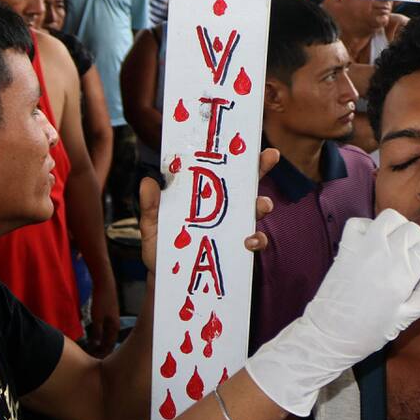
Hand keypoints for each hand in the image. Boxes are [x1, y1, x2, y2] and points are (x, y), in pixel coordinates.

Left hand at [87, 274, 120, 354]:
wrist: (104, 283)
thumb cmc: (102, 299)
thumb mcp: (97, 317)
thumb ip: (96, 332)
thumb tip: (95, 345)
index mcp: (114, 327)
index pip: (109, 345)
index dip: (102, 353)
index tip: (93, 359)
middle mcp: (115, 324)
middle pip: (109, 341)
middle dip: (101, 349)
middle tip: (91, 356)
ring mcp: (112, 319)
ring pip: (107, 335)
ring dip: (100, 342)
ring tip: (91, 348)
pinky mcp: (108, 314)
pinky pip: (105, 329)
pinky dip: (99, 334)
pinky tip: (93, 335)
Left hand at [137, 148, 279, 273]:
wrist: (166, 280)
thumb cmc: (162, 247)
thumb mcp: (152, 226)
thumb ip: (151, 206)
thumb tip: (148, 182)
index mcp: (206, 196)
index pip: (224, 171)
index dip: (238, 155)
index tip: (248, 139)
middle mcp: (225, 209)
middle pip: (249, 183)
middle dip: (262, 167)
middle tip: (271, 155)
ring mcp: (234, 229)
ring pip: (256, 210)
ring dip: (262, 204)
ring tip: (261, 205)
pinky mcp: (239, 251)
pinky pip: (255, 242)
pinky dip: (256, 239)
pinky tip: (248, 241)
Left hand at [245, 209, 419, 415]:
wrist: (329, 335)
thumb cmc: (368, 331)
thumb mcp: (406, 319)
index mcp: (402, 274)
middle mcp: (384, 255)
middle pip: (413, 231)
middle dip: (419, 243)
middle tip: (413, 259)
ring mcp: (363, 247)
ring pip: (390, 217)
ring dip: (398, 228)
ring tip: (396, 245)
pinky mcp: (346, 247)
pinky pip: (360, 222)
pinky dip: (370, 227)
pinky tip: (373, 243)